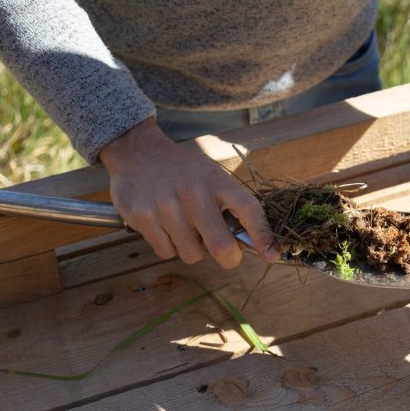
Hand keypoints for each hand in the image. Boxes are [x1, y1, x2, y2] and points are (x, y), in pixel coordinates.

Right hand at [99, 118, 279, 266]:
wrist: (138, 152)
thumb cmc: (184, 171)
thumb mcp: (211, 175)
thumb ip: (230, 204)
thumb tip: (251, 242)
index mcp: (216, 180)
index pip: (249, 210)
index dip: (263, 236)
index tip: (272, 255)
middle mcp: (193, 193)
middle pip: (220, 246)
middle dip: (229, 258)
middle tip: (227, 254)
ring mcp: (166, 205)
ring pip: (192, 254)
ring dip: (194, 249)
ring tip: (186, 227)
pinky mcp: (144, 217)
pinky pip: (167, 252)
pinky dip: (170, 246)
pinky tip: (166, 225)